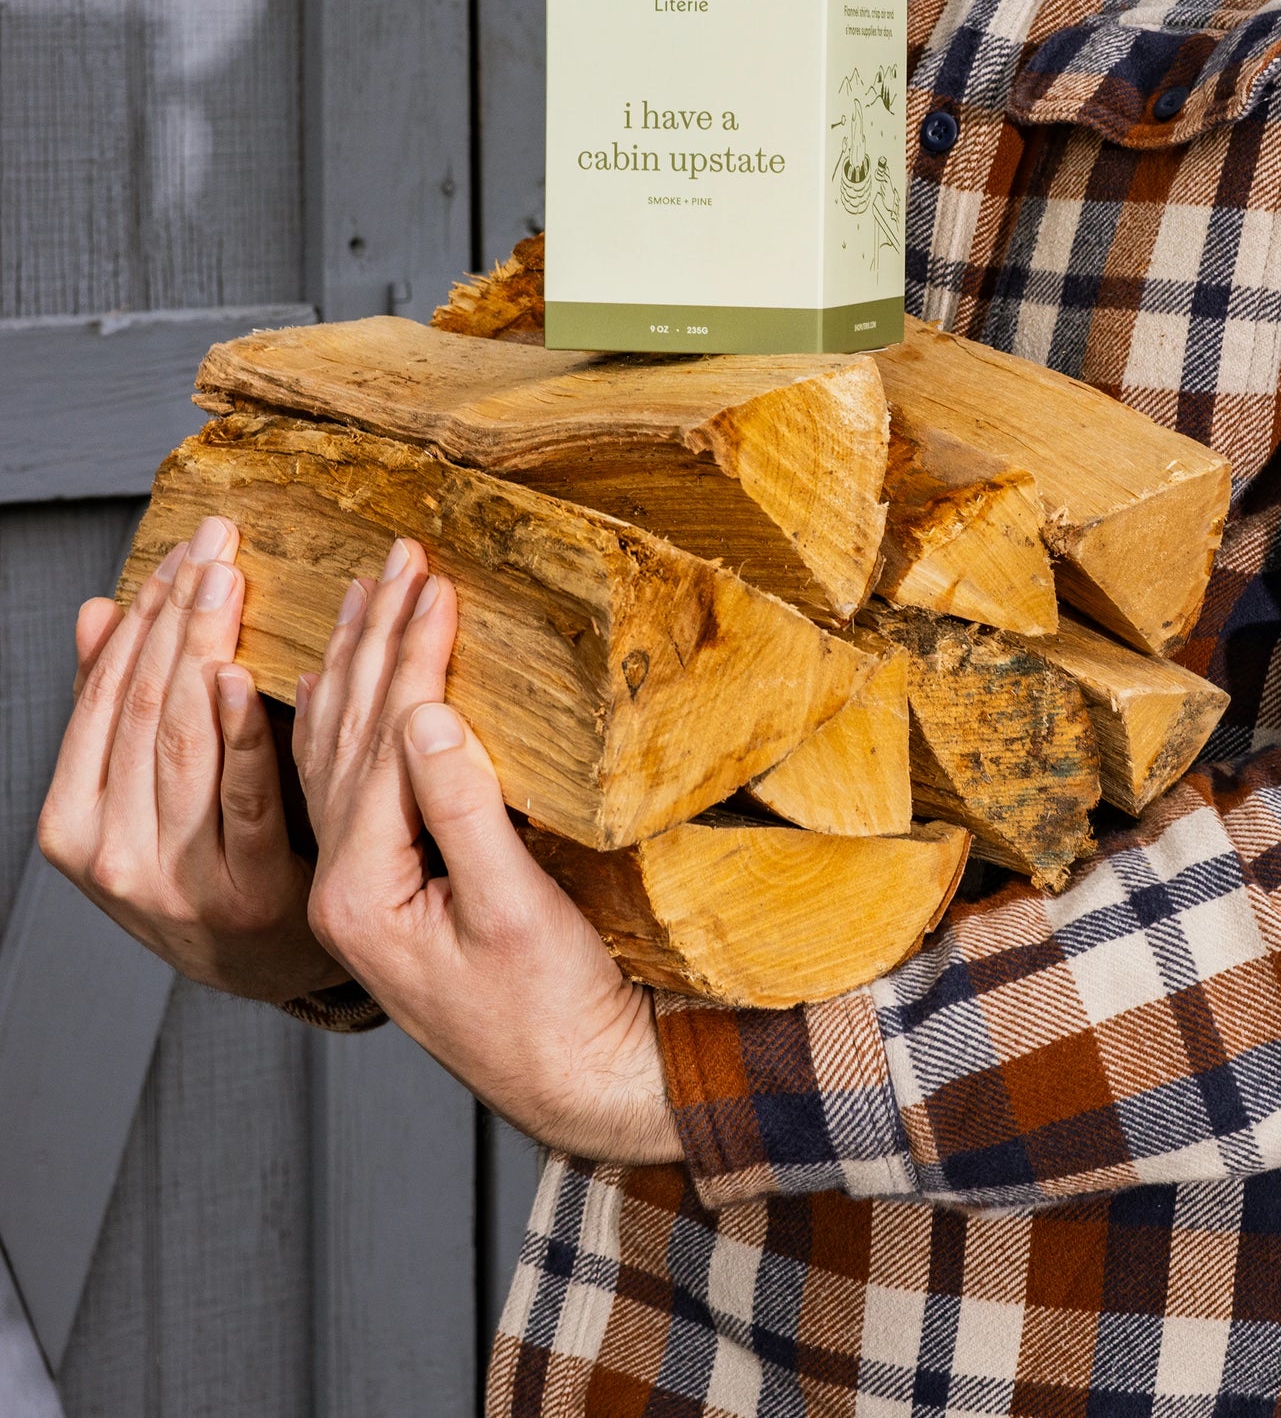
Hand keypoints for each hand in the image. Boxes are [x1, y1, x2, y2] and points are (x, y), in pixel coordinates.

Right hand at [39, 517, 346, 1002]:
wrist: (267, 967)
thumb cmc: (209, 863)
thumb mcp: (145, 795)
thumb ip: (118, 710)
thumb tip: (98, 613)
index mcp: (73, 824)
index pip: (105, 697)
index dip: (142, 619)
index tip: (179, 552)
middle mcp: (111, 854)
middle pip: (144, 708)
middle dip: (178, 616)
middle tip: (214, 544)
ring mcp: (175, 879)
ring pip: (184, 741)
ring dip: (207, 649)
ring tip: (228, 581)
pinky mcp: (246, 896)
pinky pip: (244, 800)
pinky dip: (243, 734)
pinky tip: (248, 676)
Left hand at [296, 538, 681, 1165]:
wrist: (576, 1084)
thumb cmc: (557, 1012)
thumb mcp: (519, 914)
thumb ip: (463, 812)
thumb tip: (427, 713)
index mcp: (358, 893)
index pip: (377, 742)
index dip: (409, 656)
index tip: (434, 581)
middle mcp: (341, 888)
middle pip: (345, 736)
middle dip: (374, 639)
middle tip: (402, 557)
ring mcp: (359, 889)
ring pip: (341, 754)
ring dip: (360, 666)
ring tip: (375, 590)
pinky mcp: (388, 887)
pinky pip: (357, 782)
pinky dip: (363, 716)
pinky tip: (364, 676)